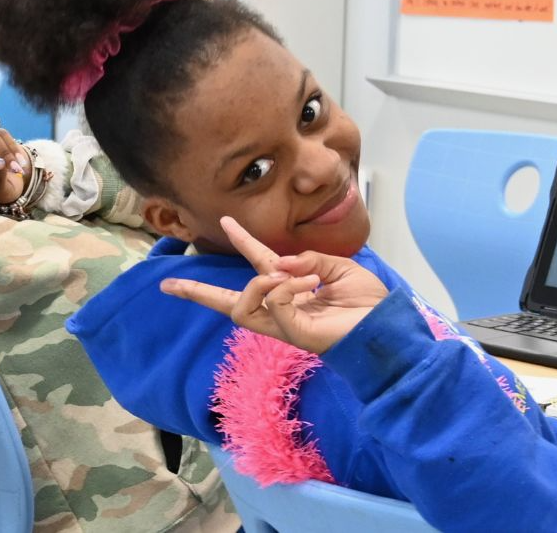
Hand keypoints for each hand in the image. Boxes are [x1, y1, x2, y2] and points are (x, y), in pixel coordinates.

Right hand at [159, 217, 387, 353]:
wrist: (388, 327)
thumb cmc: (368, 304)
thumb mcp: (338, 269)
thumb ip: (306, 260)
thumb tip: (275, 263)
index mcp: (293, 290)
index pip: (259, 265)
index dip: (243, 241)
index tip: (225, 221)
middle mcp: (282, 309)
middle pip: (229, 304)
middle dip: (197, 294)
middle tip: (167, 284)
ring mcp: (285, 325)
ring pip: (242, 307)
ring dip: (261, 283)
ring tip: (287, 276)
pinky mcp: (294, 334)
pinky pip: (274, 305)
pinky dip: (286, 287)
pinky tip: (309, 284)